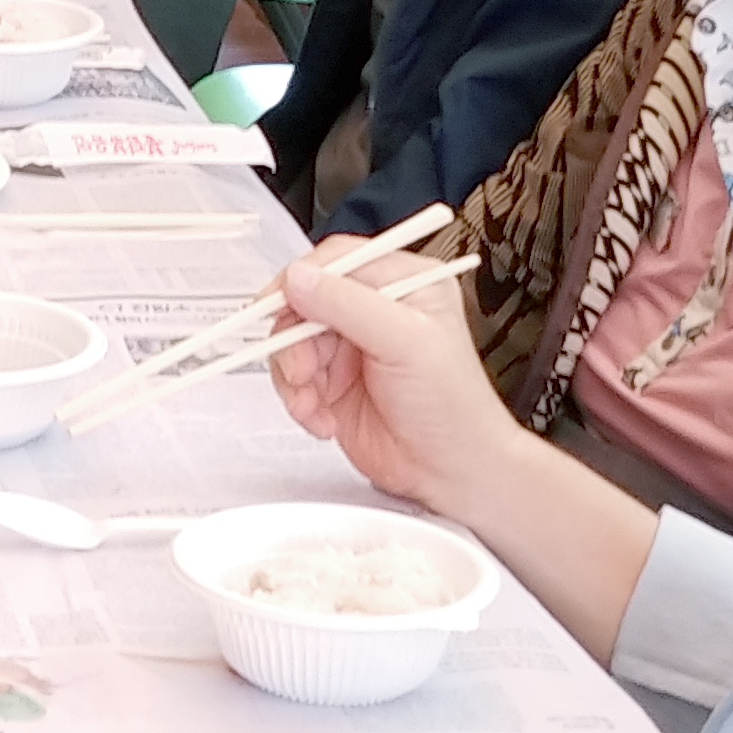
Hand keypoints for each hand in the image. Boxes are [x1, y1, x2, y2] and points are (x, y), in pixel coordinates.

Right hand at [263, 236, 520, 513]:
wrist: (450, 472)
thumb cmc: (453, 407)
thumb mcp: (406, 343)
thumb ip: (349, 305)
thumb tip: (298, 279)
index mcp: (402, 284)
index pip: (337, 261)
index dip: (302, 280)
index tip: (279, 304)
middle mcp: (373, 310)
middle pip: (305, 302)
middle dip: (295, 338)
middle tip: (303, 369)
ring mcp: (350, 347)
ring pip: (291, 341)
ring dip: (293, 375)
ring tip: (312, 401)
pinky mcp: (333, 382)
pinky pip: (292, 377)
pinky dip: (298, 400)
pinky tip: (322, 419)